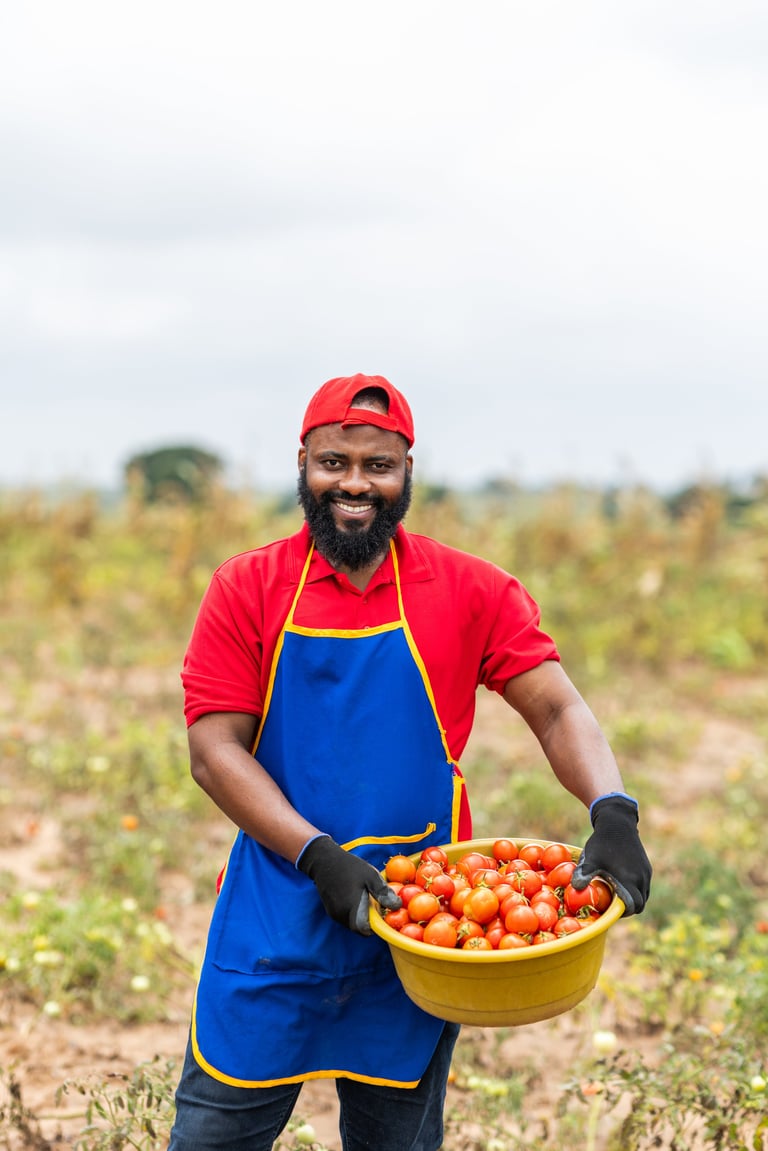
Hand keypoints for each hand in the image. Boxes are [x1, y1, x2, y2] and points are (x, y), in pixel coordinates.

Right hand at [296, 835, 401, 934]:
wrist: (324, 860)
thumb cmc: (349, 867)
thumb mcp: (370, 875)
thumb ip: (383, 892)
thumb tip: (398, 906)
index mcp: (351, 907)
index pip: (364, 929)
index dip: (375, 926)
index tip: (382, 915)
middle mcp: (341, 915)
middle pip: (359, 927)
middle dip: (369, 920)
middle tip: (376, 904)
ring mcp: (334, 914)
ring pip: (352, 922)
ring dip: (361, 915)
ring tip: (365, 897)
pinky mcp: (330, 910)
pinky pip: (345, 917)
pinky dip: (353, 911)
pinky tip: (355, 895)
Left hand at [571, 794, 651, 915]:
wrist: (617, 822)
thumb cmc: (602, 842)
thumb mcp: (590, 859)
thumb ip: (583, 875)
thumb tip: (575, 889)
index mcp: (630, 880)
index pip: (634, 907)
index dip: (623, 913)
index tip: (611, 910)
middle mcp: (642, 878)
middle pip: (640, 904)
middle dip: (628, 908)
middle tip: (612, 905)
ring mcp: (646, 872)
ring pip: (643, 894)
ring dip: (633, 898)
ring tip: (616, 893)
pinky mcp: (646, 866)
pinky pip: (644, 885)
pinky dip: (635, 888)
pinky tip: (620, 880)